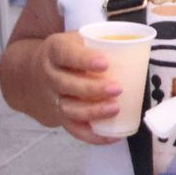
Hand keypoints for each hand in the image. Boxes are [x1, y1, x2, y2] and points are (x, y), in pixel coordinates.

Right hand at [40, 31, 123, 145]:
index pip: (66, 54)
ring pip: (69, 109)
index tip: (104, 63)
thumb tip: (138, 47)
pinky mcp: (59, 116)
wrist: (36, 71)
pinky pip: (74, 129)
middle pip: (66, 85)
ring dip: (93, 111)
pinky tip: (111, 136)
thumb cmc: (70, 52)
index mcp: (55, 51)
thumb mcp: (78, 38)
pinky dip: (92, 136)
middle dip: (92, 89)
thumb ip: (101, 42)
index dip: (84, 60)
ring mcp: (53, 98)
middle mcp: (50, 76)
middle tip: (117, 88)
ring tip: (115, 109)